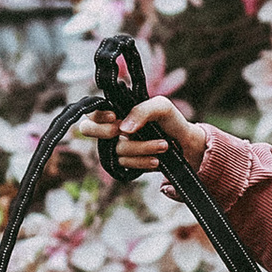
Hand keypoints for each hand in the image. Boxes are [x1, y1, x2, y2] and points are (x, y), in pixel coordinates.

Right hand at [74, 93, 208, 196]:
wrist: (185, 144)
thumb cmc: (170, 120)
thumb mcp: (161, 107)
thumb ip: (142, 111)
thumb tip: (123, 129)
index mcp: (119, 109)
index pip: (93, 109)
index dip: (97, 114)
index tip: (114, 116)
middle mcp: (113, 127)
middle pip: (87, 128)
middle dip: (102, 131)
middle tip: (121, 130)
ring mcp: (117, 145)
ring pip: (117, 148)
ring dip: (142, 147)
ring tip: (163, 145)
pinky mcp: (126, 162)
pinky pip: (125, 163)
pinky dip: (142, 161)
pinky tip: (156, 160)